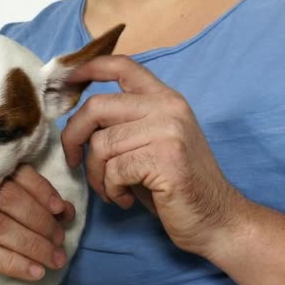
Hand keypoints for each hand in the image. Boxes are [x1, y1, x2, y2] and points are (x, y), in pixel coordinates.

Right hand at [0, 165, 74, 280]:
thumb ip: (11, 197)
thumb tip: (61, 208)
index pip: (13, 174)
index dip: (42, 191)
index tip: (62, 210)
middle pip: (8, 199)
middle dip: (40, 221)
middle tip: (60, 239)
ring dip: (31, 245)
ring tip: (54, 258)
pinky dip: (10, 263)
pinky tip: (32, 271)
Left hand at [61, 55, 248, 256]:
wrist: (216, 219)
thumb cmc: (175, 185)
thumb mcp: (150, 143)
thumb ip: (122, 124)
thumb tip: (76, 122)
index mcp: (164, 98)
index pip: (123, 66)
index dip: (89, 68)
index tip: (67, 78)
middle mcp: (167, 107)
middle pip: (96, 106)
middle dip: (73, 137)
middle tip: (73, 160)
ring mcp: (168, 130)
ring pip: (101, 144)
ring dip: (96, 175)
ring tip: (112, 190)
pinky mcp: (165, 158)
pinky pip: (114, 170)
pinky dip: (111, 190)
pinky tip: (126, 199)